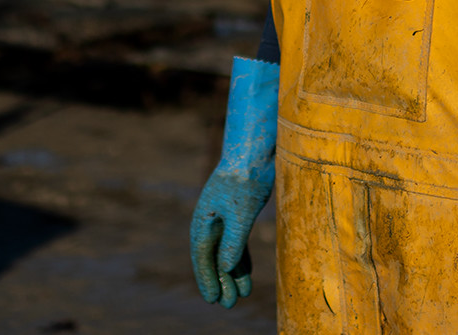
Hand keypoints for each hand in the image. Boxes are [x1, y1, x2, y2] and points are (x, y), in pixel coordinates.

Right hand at [188, 56, 278, 308]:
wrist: (255, 151)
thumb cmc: (245, 180)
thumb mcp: (240, 214)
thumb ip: (232, 242)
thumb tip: (225, 269)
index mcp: (203, 219)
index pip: (202, 256)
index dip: (207, 279)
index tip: (213, 299)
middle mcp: (210, 221)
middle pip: (213, 258)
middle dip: (221, 282)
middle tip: (229, 305)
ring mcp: (224, 217)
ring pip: (226, 252)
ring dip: (233, 273)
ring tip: (243, 296)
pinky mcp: (239, 213)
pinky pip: (237, 242)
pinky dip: (241, 259)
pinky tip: (247, 274)